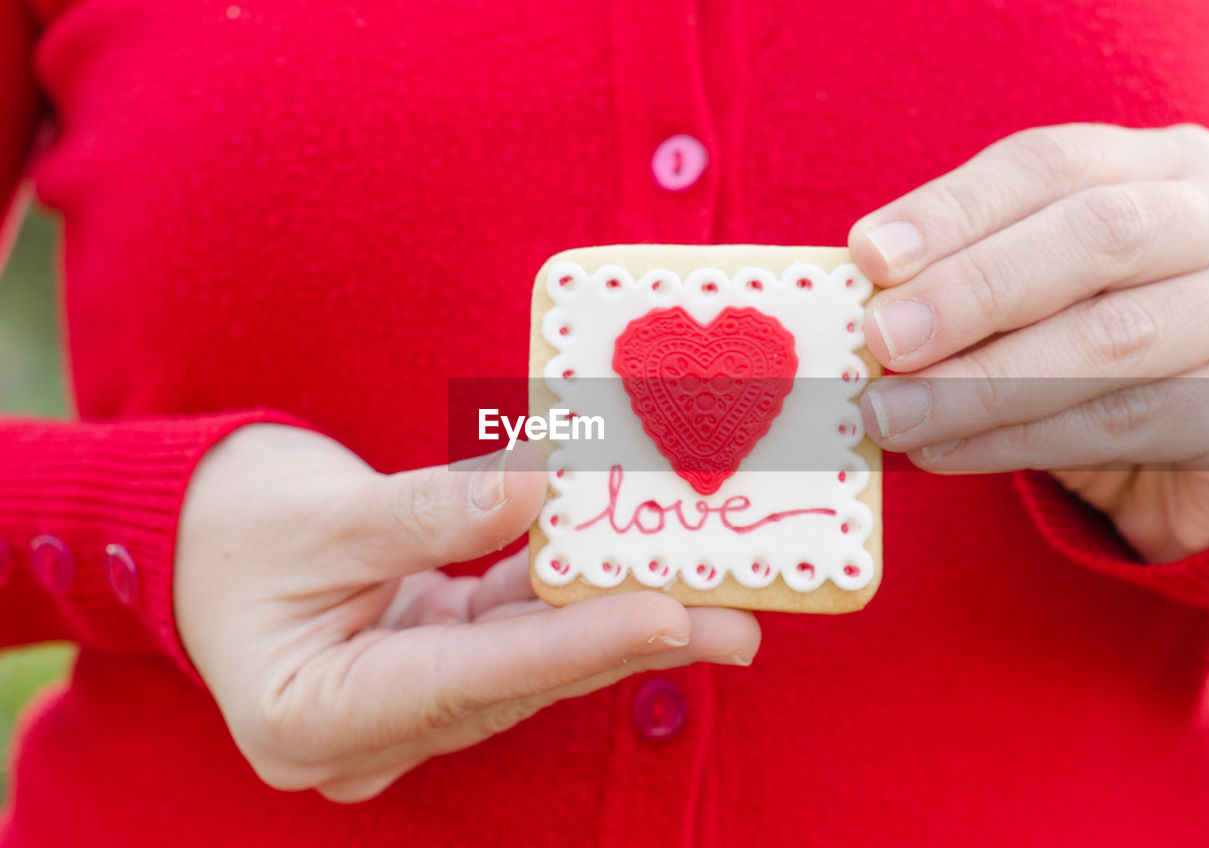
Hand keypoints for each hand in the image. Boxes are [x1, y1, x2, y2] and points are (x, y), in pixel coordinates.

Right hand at [175, 424, 759, 801]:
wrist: (185, 528)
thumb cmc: (227, 522)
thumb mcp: (323, 515)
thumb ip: (435, 513)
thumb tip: (545, 491)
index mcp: (313, 717)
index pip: (468, 681)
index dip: (574, 646)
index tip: (668, 616)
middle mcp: (366, 733)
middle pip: (517, 683)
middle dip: (625, 643)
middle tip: (733, 621)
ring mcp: (401, 704)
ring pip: (527, 662)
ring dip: (612, 621)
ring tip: (713, 598)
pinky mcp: (428, 666)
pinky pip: (510, 632)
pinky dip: (567, 597)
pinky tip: (636, 570)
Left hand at [848, 123, 1208, 561]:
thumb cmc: (1114, 326)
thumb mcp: (1057, 278)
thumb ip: (980, 274)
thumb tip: (866, 303)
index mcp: (1167, 167)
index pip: (1053, 163)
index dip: (956, 208)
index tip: (870, 255)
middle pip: (1100, 236)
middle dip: (975, 289)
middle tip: (884, 340)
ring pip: (1117, 342)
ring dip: (984, 384)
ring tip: (894, 416)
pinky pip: (1133, 426)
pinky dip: (1024, 440)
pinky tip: (948, 451)